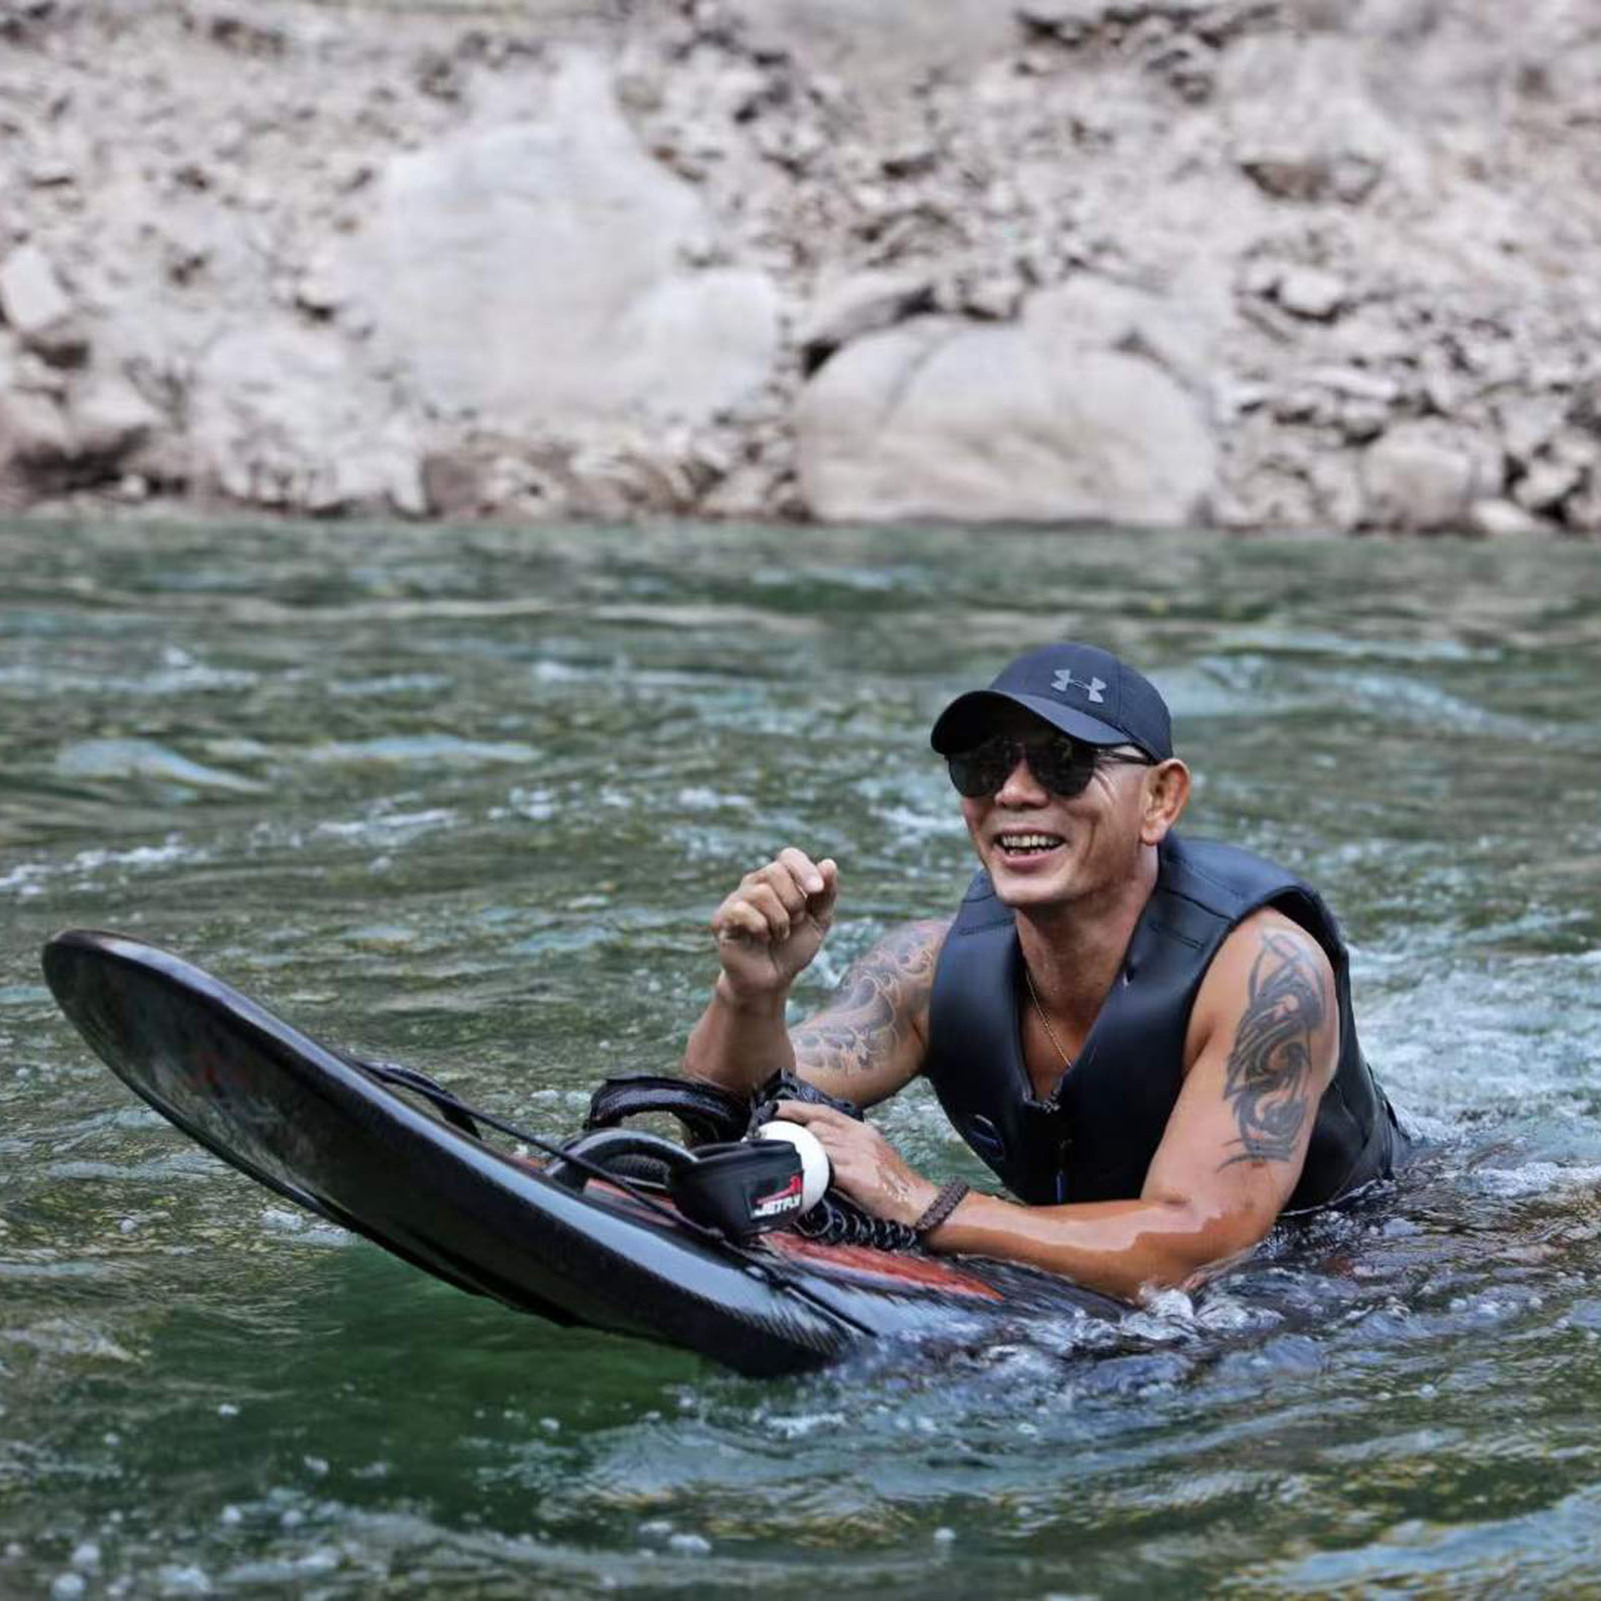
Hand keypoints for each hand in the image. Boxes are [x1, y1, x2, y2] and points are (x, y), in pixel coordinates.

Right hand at [711, 848, 838, 1000]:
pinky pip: (742, 911)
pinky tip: (762, 939)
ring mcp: (736, 899)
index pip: (788, 856)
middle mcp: (754, 884)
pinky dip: (761, 928)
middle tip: (795, 922)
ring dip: (779, 920)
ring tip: (780, 935)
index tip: (817, 890)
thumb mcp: (818, 922)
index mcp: (778, 880)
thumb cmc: (793, 949)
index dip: (804, 869)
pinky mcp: (722, 919)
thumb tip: (829, 863)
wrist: (772, 980)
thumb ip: (826, 894)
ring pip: (760, 893)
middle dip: (793, 901)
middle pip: (774, 871)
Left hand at [774, 1101, 937, 1227]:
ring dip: (798, 1150)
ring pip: (818, 1143)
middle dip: (791, 1129)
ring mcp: (859, 1154)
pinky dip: (811, 1169)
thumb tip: (817, 1151)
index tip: (776, 1108)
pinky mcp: (857, 1175)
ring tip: (780, 1156)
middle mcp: (860, 1137)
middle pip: (816, 1125)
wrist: (919, 1204)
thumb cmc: (894, 1186)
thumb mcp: (871, 1156)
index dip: (797, 1108)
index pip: (824, 1111)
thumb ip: (846, 1149)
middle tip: (769, 1135)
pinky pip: (826, 1167)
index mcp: (862, 1130)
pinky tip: (800, 1173)